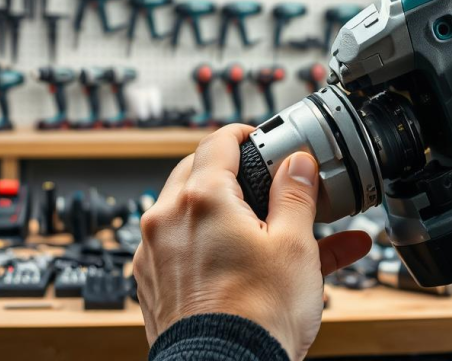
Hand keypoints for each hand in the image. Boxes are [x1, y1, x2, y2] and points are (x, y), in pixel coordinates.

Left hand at [133, 124, 371, 359]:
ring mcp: (155, 254)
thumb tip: (298, 164)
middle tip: (266, 185)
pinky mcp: (153, 284)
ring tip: (274, 232)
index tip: (262, 140)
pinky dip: (212, 247)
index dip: (246, 135)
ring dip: (228, 214)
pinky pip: (183, 250)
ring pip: (191, 214)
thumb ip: (296, 195)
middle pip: (198, 173)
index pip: (219, 141)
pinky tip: (248, 262)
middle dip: (233, 173)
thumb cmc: (256, 317)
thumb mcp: (294, 245)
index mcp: (201, 198)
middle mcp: (166, 220)